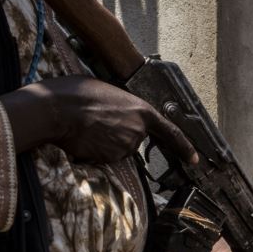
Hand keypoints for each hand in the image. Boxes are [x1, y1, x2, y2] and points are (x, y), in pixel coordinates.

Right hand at [0, 76, 197, 164]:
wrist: (59, 108)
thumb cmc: (79, 94)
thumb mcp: (110, 92)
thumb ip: (124, 108)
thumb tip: (120, 118)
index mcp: (142, 111)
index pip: (171, 132)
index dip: (184, 147)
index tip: (194, 158)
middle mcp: (137, 131)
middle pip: (133, 140)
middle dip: (118, 134)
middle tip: (98, 120)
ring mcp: (124, 147)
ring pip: (117, 150)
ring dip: (105, 142)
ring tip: (88, 126)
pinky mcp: (108, 159)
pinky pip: (103, 157)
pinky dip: (94, 151)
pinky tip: (83, 137)